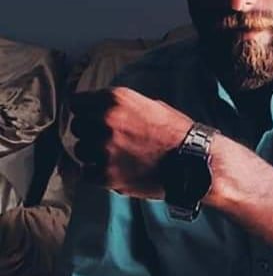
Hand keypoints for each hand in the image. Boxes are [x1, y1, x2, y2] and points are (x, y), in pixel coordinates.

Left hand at [69, 86, 192, 198]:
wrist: (192, 161)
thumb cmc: (175, 132)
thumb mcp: (151, 105)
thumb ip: (122, 107)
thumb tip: (100, 110)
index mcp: (116, 100)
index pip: (77, 102)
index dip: (84, 109)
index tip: (89, 116)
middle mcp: (107, 121)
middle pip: (76, 126)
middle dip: (88, 131)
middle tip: (106, 137)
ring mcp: (105, 149)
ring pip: (80, 149)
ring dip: (92, 152)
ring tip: (113, 155)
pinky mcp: (106, 175)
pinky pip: (86, 173)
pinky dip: (97, 173)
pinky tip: (114, 169)